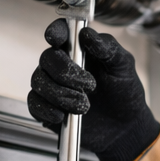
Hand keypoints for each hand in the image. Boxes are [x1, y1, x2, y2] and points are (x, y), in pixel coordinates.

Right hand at [28, 20, 159, 160]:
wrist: (125, 127)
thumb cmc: (125, 94)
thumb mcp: (123, 68)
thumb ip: (109, 49)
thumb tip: (88, 34)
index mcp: (80, 50)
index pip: (61, 33)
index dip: (55, 32)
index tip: (56, 39)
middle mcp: (62, 65)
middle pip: (47, 58)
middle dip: (65, 73)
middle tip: (89, 86)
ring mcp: (52, 86)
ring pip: (39, 81)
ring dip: (60, 94)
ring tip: (84, 106)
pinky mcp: (47, 107)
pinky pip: (35, 104)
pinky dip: (46, 109)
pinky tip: (62, 115)